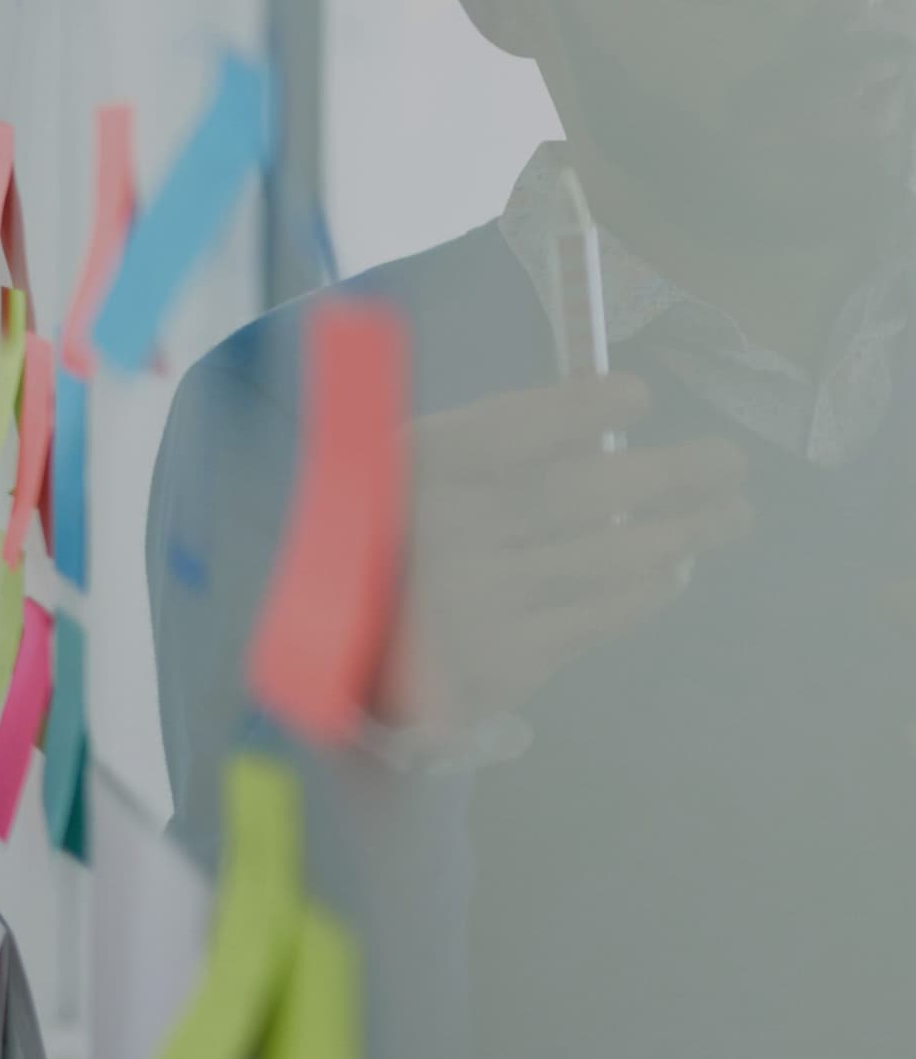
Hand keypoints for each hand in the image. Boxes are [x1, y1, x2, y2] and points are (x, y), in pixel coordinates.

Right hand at [381, 374, 748, 736]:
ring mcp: (476, 604)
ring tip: (730, 515)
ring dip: (682, 533)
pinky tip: (674, 573)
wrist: (329, 662)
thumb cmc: (377, 551)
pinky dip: (647, 591)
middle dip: (668, 474)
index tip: (638, 395)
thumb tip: (596, 416)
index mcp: (405, 475)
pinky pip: (598, 617)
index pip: (506, 430)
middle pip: (577, 495)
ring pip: (605, 558)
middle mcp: (440, 536)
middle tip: (729, 461)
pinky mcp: (505, 663)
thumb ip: (480, 449)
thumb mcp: (394, 480)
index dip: (578, 409)